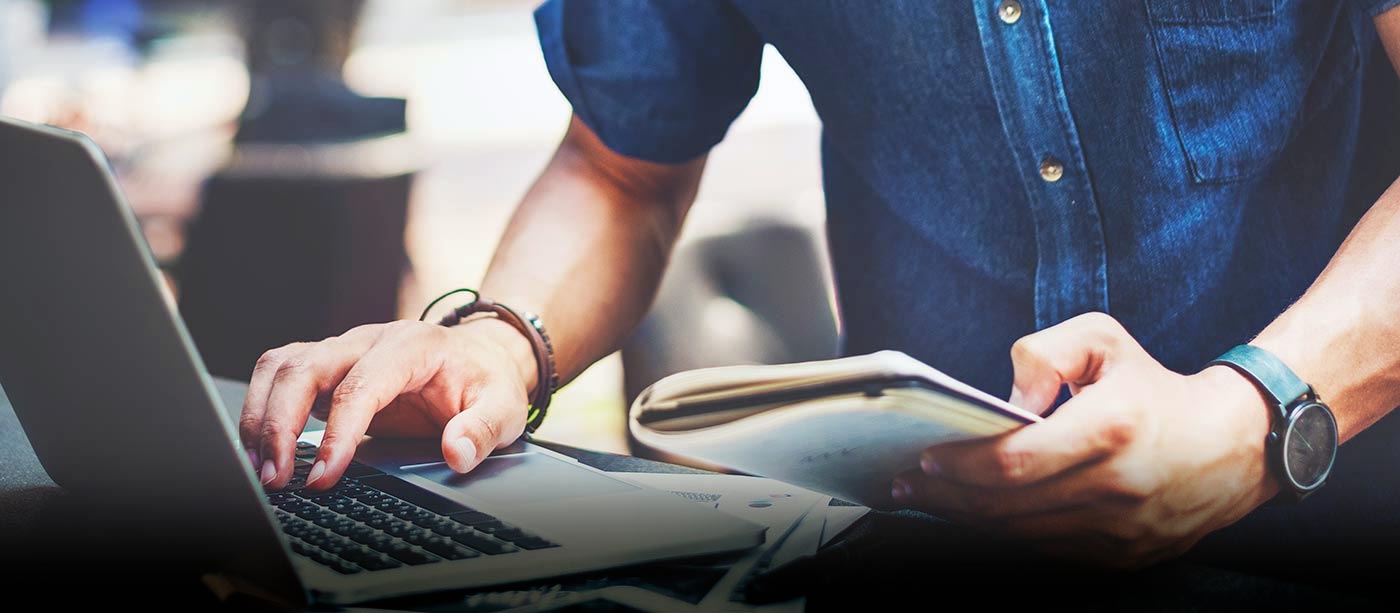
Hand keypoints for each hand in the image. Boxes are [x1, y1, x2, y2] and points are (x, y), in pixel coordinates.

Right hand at [238, 318, 535, 491]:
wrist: (480, 358)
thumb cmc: (486, 382)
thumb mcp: (503, 407)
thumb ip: (482, 429)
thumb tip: (457, 454)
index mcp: (412, 345)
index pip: (361, 385)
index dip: (338, 432)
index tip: (324, 475)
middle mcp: (369, 339)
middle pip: (305, 367)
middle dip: (281, 423)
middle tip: (277, 478)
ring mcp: (344, 349)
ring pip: (282, 366)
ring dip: (262, 416)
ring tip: (262, 469)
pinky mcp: (329, 365)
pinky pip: (281, 375)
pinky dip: (263, 408)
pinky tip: (262, 448)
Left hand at [891, 312, 1277, 567]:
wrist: (1234, 445)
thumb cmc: (1154, 387)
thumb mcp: (1104, 339)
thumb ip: (1045, 351)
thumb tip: (1007, 397)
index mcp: (1109, 429)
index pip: (1012, 462)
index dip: (961, 464)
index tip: (927, 455)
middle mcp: (1116, 487)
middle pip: (1006, 506)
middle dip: (945, 495)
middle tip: (909, 481)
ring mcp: (1122, 530)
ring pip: (1022, 534)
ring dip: (969, 518)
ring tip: (933, 497)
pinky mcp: (1125, 556)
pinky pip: (1049, 550)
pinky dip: (1009, 533)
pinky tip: (982, 513)